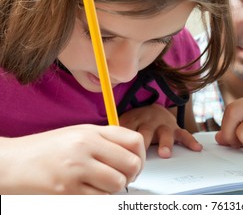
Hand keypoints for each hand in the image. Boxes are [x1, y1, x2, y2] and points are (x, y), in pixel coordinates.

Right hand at [0, 124, 144, 193]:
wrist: (10, 163)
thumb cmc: (45, 149)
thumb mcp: (78, 134)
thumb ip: (106, 141)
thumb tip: (133, 155)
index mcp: (91, 131)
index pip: (134, 140)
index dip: (141, 155)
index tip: (136, 163)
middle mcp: (86, 147)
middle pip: (132, 165)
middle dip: (131, 175)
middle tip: (121, 177)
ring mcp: (77, 170)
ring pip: (118, 185)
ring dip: (112, 189)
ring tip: (98, 184)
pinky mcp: (68, 192)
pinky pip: (100, 200)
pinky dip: (98, 199)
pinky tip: (86, 192)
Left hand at [120, 104, 201, 157]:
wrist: (154, 108)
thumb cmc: (137, 120)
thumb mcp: (124, 121)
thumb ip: (114, 131)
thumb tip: (96, 144)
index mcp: (134, 118)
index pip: (127, 129)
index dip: (123, 142)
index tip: (117, 153)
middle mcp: (149, 120)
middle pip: (146, 132)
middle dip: (144, 143)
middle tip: (139, 156)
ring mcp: (163, 124)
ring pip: (165, 133)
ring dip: (165, 143)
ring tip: (165, 153)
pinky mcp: (175, 128)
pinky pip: (184, 134)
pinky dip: (190, 141)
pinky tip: (195, 148)